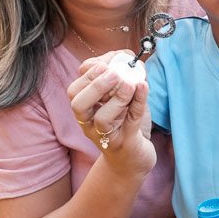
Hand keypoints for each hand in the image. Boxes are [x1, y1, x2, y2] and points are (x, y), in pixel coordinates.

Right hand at [68, 54, 154, 173]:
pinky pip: (130, 122)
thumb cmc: (125, 124)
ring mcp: (107, 135)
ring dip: (117, 97)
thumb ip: (120, 76)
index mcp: (85, 110)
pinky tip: (143, 86)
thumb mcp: (120, 98)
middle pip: (78, 103)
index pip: (75, 89)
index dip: (89, 72)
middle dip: (95, 84)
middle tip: (114, 73)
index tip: (107, 62)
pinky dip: (138, 102)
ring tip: (130, 83)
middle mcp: (90, 124)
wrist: (133, 160)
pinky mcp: (126, 142)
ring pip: (102, 118)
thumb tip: (123, 57)